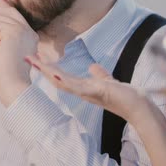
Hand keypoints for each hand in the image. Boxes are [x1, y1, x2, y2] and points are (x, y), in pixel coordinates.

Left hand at [0, 0, 37, 106]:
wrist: (13, 86)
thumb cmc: (7, 76)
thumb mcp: (3, 53)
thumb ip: (1, 39)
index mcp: (29, 38)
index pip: (16, 16)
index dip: (4, 7)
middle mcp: (29, 32)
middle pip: (8, 12)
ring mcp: (23, 30)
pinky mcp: (14, 31)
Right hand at [25, 54, 149, 123]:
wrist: (138, 107)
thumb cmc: (123, 96)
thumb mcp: (108, 81)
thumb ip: (99, 74)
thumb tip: (92, 66)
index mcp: (83, 87)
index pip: (61, 76)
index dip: (48, 68)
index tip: (36, 58)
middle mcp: (82, 91)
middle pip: (57, 79)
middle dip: (42, 68)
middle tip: (28, 58)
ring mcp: (88, 93)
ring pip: (63, 82)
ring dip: (49, 72)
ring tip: (36, 63)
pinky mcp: (97, 92)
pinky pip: (78, 87)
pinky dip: (66, 82)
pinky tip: (56, 76)